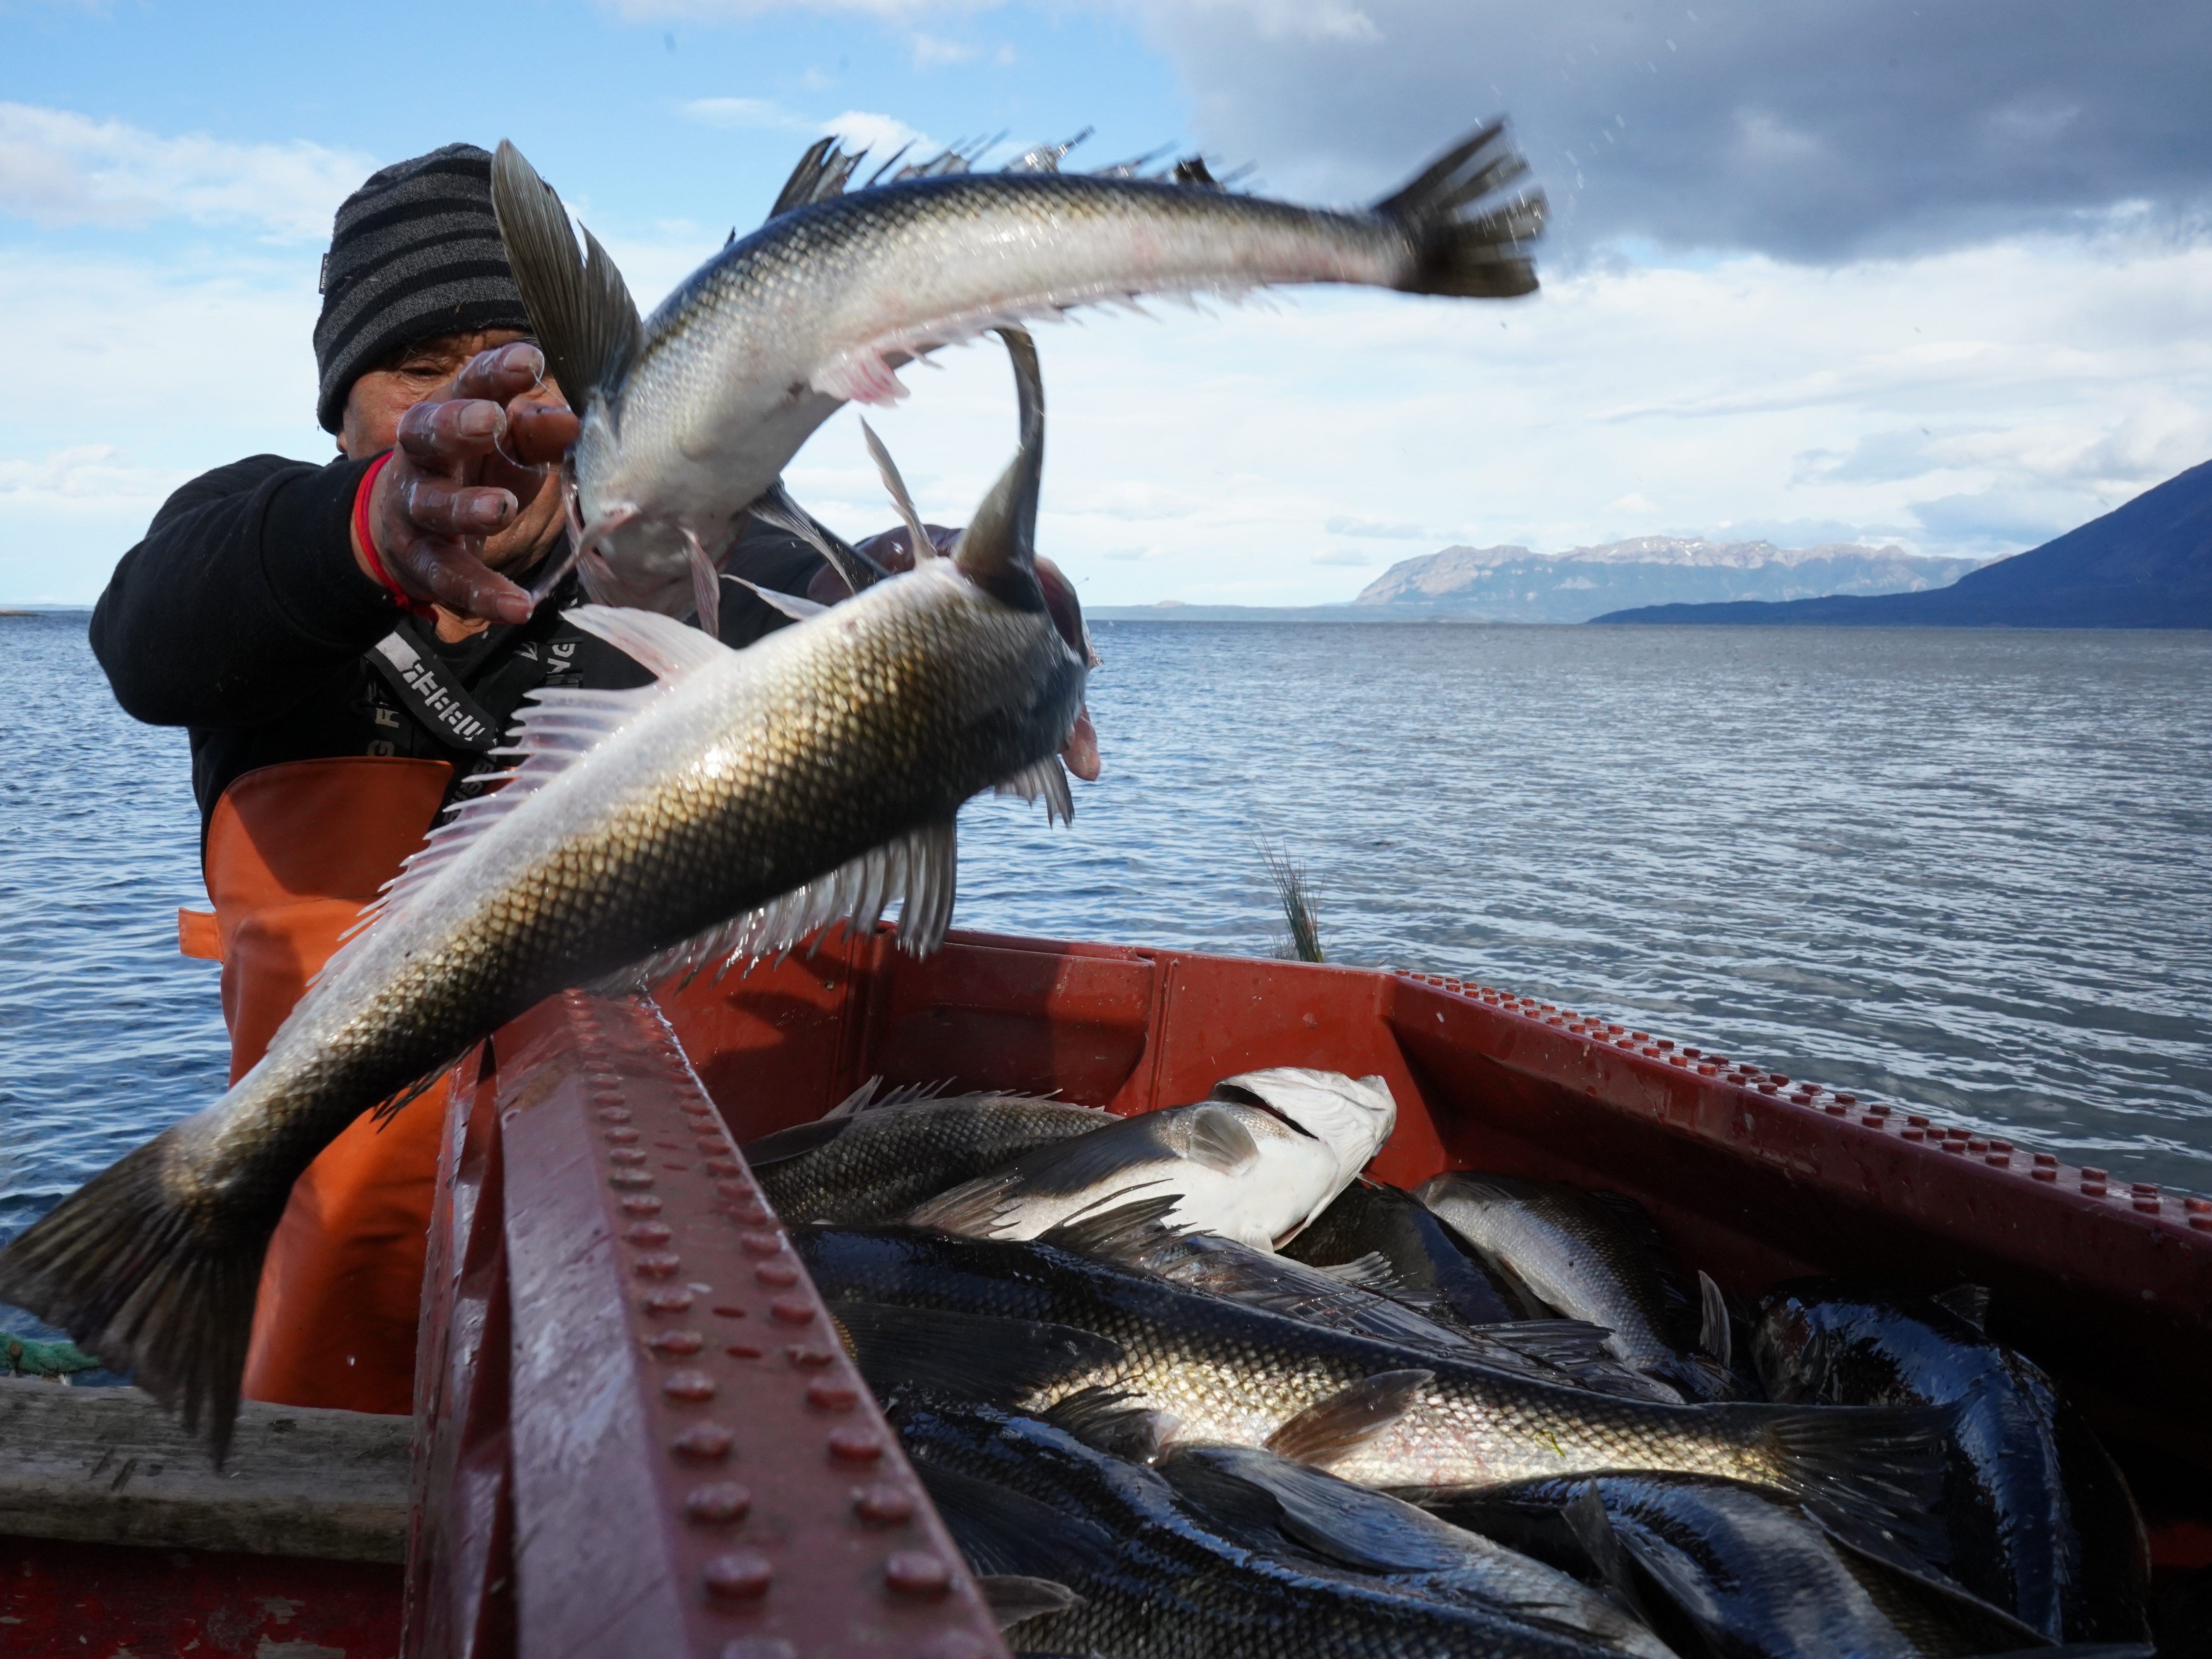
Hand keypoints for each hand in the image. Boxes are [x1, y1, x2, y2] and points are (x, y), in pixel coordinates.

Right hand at [355, 343, 577, 624]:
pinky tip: (517, 607)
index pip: (469, 384)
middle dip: (457, 425)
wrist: (405, 528)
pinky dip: (483, 593)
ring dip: (466, 507)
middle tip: (491, 421)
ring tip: (501, 508)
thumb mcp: (508, 449)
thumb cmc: (472, 473)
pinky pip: (449, 577)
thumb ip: (538, 434)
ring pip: (433, 505)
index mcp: (448, 416)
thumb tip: (577, 418)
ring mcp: (415, 510)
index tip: (530, 359)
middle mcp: (422, 458)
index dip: (496, 372)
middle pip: (428, 433)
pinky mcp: (420, 562)